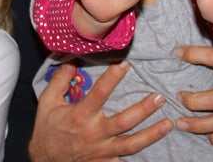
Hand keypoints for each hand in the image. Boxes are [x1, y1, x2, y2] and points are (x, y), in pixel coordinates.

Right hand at [29, 61, 171, 161]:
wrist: (45, 161)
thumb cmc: (47, 130)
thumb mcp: (47, 101)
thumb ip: (59, 80)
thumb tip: (72, 60)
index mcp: (81, 115)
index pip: (100, 93)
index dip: (113, 77)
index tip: (126, 63)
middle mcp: (94, 133)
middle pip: (124, 121)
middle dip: (144, 109)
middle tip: (159, 97)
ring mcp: (102, 150)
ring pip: (132, 144)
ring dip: (151, 134)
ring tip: (168, 124)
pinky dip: (139, 160)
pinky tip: (156, 154)